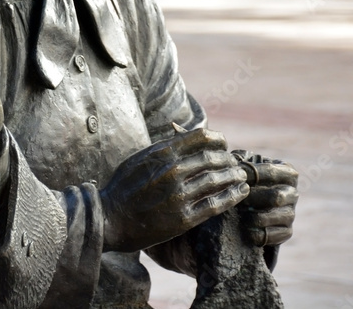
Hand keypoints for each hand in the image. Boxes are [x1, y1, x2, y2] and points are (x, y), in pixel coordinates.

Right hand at [100, 128, 249, 252]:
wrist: (110, 219)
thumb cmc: (124, 187)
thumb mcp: (139, 158)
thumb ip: (163, 147)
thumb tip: (185, 134)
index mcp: (161, 153)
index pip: (200, 137)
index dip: (217, 139)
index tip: (223, 144)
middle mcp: (171, 172)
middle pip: (212, 159)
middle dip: (228, 159)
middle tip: (234, 163)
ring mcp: (178, 196)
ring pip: (217, 180)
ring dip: (234, 177)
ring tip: (241, 176)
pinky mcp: (183, 218)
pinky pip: (216, 204)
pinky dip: (233, 196)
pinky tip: (240, 192)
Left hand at [232, 151, 297, 247]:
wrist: (245, 206)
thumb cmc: (242, 179)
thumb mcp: (241, 164)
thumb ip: (239, 159)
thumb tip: (234, 161)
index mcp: (287, 172)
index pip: (272, 171)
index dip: (252, 174)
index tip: (236, 176)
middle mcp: (293, 193)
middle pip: (276, 197)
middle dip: (252, 198)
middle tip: (236, 198)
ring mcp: (291, 213)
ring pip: (271, 217)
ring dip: (250, 216)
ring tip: (238, 212)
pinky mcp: (286, 232)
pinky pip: (269, 235)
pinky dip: (254, 232)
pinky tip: (245, 227)